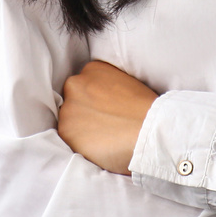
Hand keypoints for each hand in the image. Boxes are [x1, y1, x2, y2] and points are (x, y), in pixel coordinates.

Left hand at [57, 60, 158, 174]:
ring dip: (81, 130)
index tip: (106, 111)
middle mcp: (75, 84)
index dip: (95, 101)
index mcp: (92, 69)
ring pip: (70, 121)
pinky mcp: (66, 132)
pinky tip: (100, 148)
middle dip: (85, 113)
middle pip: (74, 101)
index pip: (85, 85)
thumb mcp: (127, 83)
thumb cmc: (147, 110)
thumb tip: (104, 101)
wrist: (149, 129)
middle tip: (104, 126)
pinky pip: (70, 140)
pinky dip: (81, 146)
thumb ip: (109, 88)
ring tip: (104, 139)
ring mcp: (68, 108)